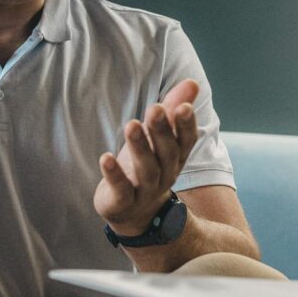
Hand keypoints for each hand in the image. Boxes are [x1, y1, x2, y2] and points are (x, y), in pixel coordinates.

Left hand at [93, 79, 199, 235]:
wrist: (135, 214)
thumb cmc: (148, 166)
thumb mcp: (160, 139)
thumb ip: (173, 110)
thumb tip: (192, 82)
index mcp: (175, 157)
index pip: (186, 141)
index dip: (186, 125)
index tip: (184, 107)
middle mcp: (165, 174)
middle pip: (166, 153)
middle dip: (162, 131)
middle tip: (155, 109)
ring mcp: (145, 190)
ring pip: (146, 170)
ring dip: (139, 147)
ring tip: (132, 125)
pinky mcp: (123, 202)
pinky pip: (121, 189)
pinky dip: (114, 174)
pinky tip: (105, 157)